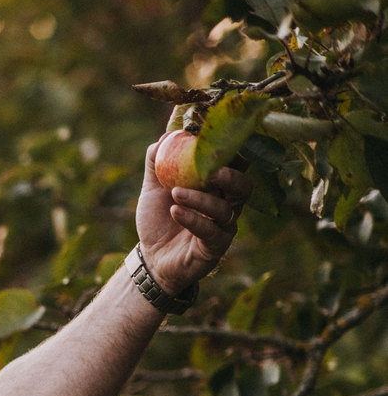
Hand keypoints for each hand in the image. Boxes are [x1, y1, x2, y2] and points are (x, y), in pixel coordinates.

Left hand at [134, 139, 252, 296]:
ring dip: (200, 198)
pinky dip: (192, 218)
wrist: (151, 258)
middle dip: (229, 175)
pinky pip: (210, 231)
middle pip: (244, 185)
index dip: (230, 153)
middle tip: (207, 171)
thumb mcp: (153, 190)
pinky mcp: (215, 247)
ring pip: (225, 209)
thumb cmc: (158, 221)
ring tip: (175, 193)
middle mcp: (227, 204)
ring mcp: (223, 227)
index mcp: (217, 187)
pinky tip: (174, 211)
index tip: (212, 141)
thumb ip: (157, 164)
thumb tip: (164, 138)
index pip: (235, 165)